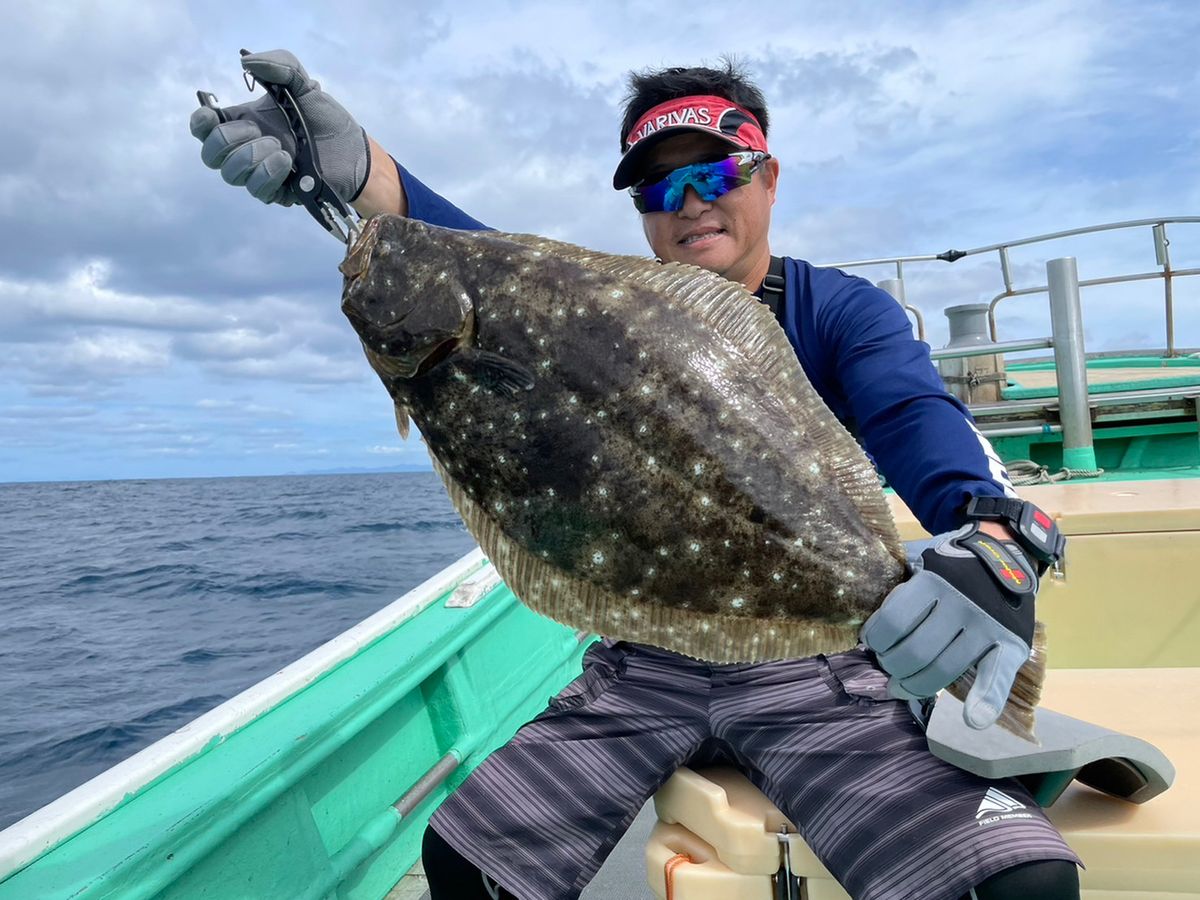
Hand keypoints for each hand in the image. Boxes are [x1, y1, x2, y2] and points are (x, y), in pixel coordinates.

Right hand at [190, 49, 368, 205]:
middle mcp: (247, 150)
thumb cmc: (325, 120)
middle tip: (255, 130)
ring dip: (250, 157)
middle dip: (227, 140)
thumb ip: (279, 65)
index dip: (200, 123)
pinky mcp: (278, 193)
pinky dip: (267, 173)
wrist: (354, 151)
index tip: (211, 115)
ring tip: (279, 146)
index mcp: (243, 123)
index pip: (204, 128)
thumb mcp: (304, 84)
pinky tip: (285, 160)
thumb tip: (247, 62)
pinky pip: (257, 190)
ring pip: (231, 175)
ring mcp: (261, 173)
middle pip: (211, 155)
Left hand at [860, 523, 1037, 728]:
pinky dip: (987, 700)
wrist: (1005, 553)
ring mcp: (988, 626)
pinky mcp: (1012, 644)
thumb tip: (859, 592)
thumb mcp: (921, 555)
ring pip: (945, 669)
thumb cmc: (951, 560)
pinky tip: (973, 720)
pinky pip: (998, 676)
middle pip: (916, 651)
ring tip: (903, 685)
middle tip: (888, 665)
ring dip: (917, 684)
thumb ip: (897, 574)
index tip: (871, 643)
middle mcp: (961, 604)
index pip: (894, 622)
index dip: (876, 639)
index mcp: (933, 581)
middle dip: (893, 665)